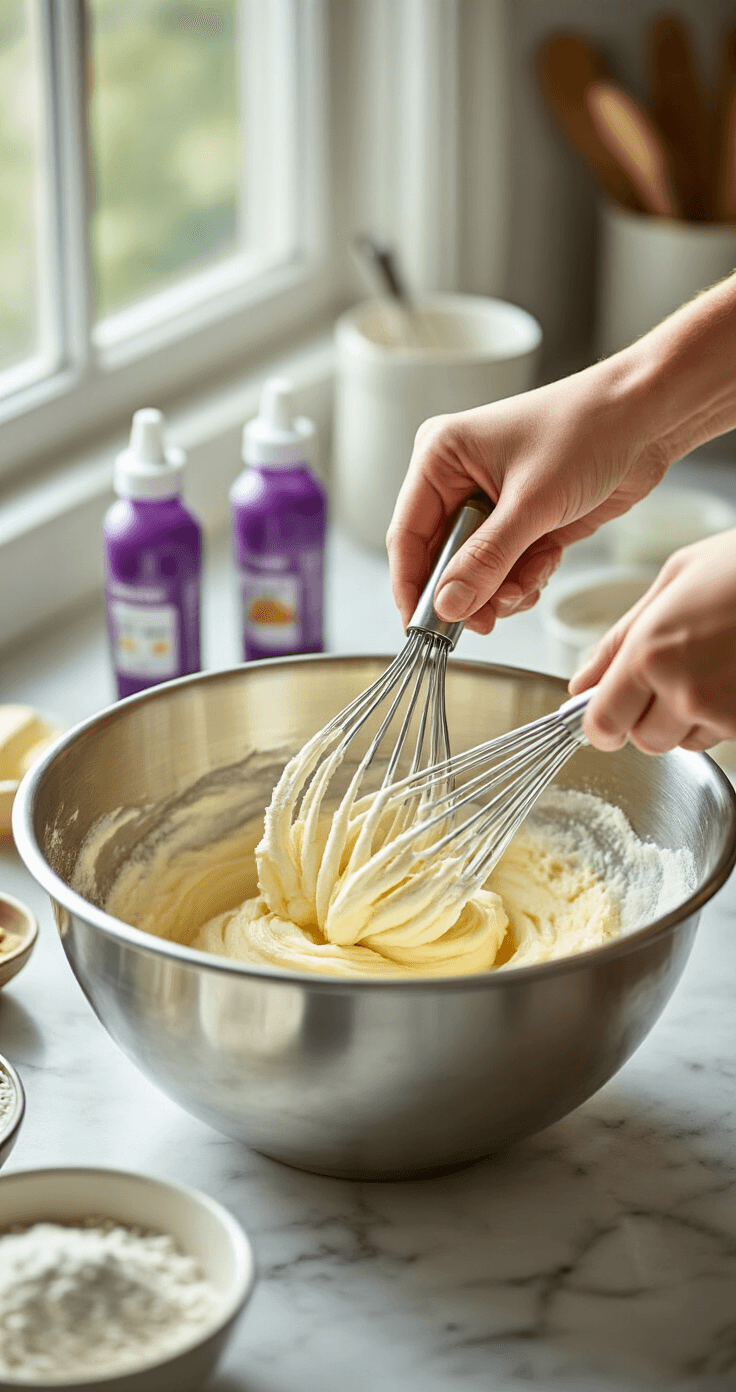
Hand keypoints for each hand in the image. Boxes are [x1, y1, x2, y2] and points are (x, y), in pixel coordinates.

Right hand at [386, 359, 669, 634]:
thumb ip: (486, 560)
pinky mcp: (523, 520)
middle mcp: (458, 480)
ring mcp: (491, 502)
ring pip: (476, 571)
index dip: (412, 587)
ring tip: (529, 583)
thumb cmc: (587, 429)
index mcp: (441, 458)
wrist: (647, 417)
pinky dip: (525, 578)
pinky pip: (507, 568)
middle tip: (490, 617)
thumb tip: (447, 606)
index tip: (420, 629)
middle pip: (442, 559)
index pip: (407, 535)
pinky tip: (546, 565)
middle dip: (469, 591)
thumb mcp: (532, 503)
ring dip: (502, 588)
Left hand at [569, 530, 735, 753]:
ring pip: (684, 742)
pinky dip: (721, 716)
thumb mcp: (671, 582)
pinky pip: (721, 736)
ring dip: (686, 717)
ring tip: (709, 666)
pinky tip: (730, 676)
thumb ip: (617, 640)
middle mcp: (685, 693)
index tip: (606, 714)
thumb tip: (582, 682)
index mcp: (650, 655)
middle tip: (668, 674)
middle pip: (643, 741)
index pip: (602, 724)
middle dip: (647, 716)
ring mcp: (724, 713)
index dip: (601, 723)